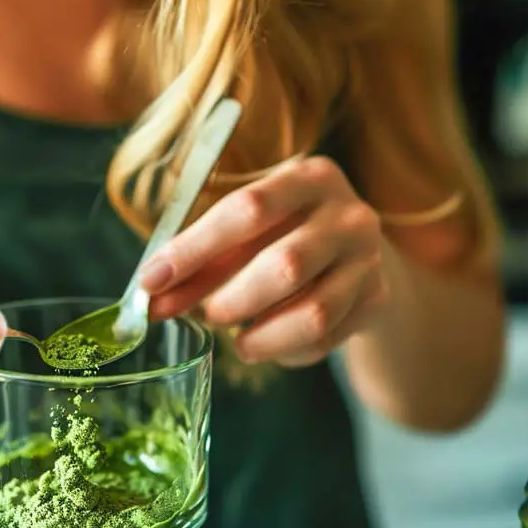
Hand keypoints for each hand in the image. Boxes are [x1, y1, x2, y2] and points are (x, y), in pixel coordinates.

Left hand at [141, 156, 390, 367]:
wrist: (354, 258)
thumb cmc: (280, 239)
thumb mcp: (241, 238)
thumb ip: (199, 264)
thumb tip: (151, 294)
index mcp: (308, 178)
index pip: (246, 210)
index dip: (193, 249)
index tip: (150, 281)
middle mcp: (348, 213)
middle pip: (284, 265)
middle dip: (231, 300)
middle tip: (206, 316)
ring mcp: (369, 259)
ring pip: (312, 313)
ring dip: (260, 336)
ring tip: (238, 339)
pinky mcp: (377, 301)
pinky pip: (324, 338)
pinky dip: (285, 349)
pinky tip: (270, 340)